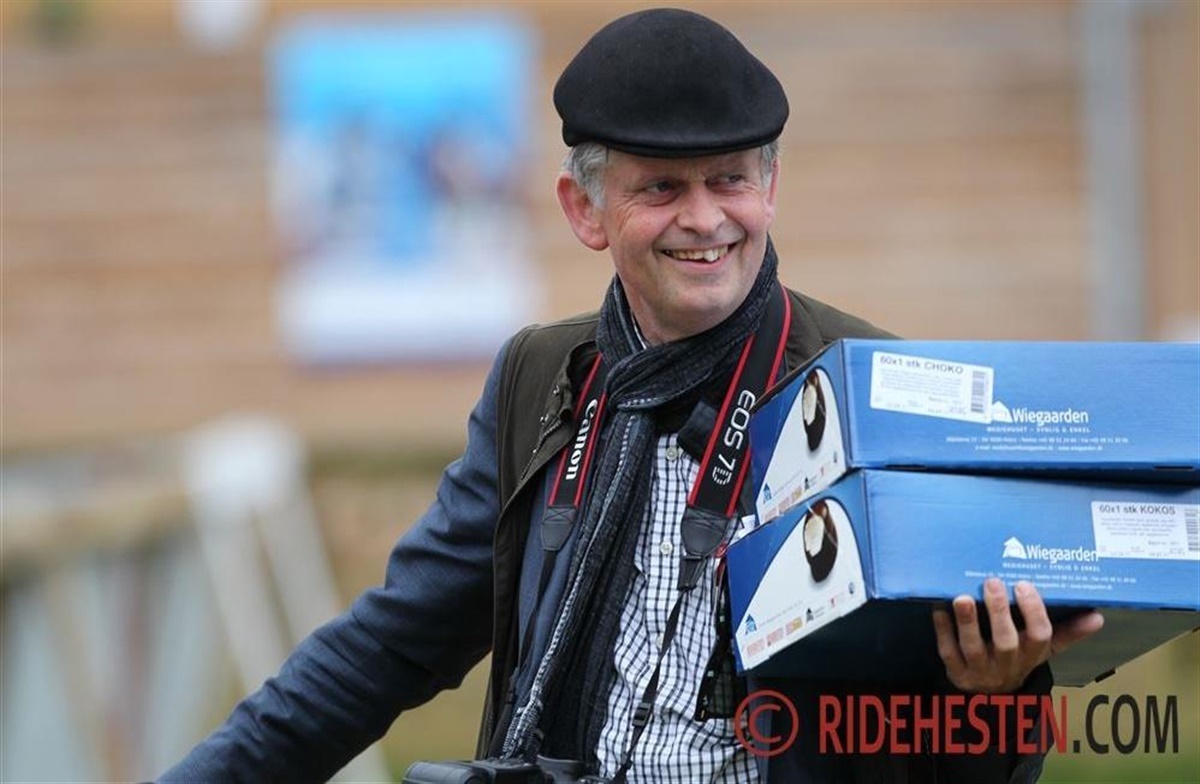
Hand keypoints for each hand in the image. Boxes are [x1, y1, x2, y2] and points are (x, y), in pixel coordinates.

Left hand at [931, 577, 1103, 693]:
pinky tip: (938, 608)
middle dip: (999, 613)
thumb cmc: (1019, 658)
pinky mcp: (955, 671)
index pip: (1040, 635)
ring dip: (967, 621)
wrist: (991, 696)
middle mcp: (1007, 663)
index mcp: (1031, 654)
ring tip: (962, 597)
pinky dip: (943, 629)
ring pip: (973, 647)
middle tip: (992, 582)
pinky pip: (947, 650)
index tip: (1024, 584)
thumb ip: (1068, 632)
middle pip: (1006, 641)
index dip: (1033, 611)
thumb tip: (1098, 617)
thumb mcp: (1044, 649)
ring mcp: (979, 669)